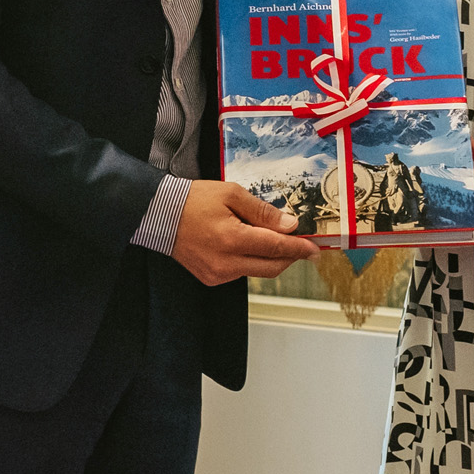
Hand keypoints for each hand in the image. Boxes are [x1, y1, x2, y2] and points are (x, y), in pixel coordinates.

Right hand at [172, 180, 318, 284]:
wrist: (159, 215)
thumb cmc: (193, 200)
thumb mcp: (232, 194)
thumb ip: (263, 211)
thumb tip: (290, 225)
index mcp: (232, 239)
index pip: (276, 248)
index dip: (299, 248)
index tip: (314, 248)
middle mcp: (226, 263)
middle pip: (272, 267)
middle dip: (290, 257)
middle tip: (303, 246)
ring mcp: (218, 274)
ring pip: (257, 270)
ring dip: (271, 257)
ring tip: (270, 238)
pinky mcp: (211, 279)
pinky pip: (241, 272)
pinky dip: (251, 260)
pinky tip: (247, 244)